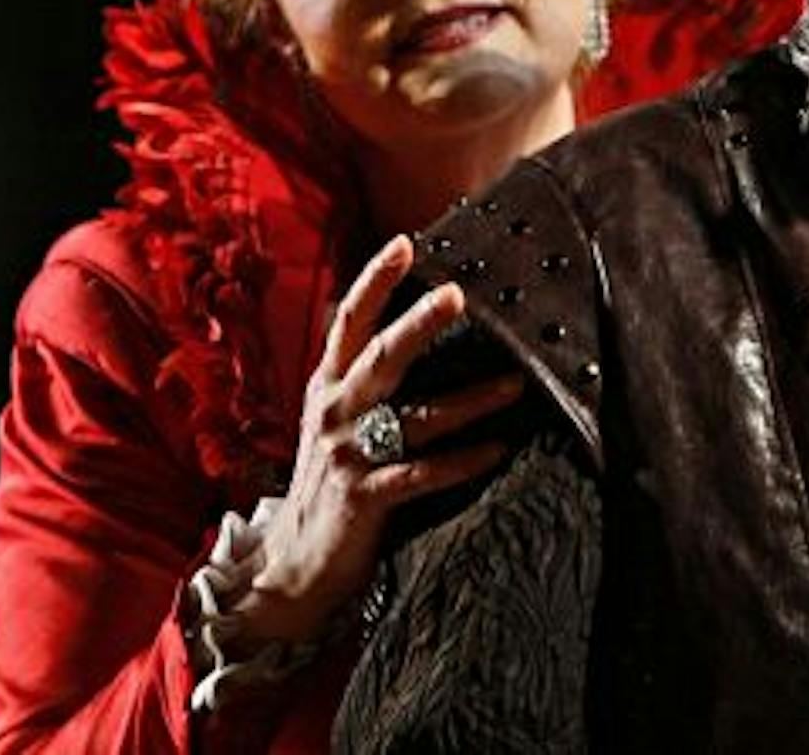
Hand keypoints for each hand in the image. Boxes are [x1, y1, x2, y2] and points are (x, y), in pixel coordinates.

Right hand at [231, 234, 521, 647]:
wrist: (293, 564)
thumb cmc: (328, 482)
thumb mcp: (332, 421)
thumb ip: (362, 379)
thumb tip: (411, 329)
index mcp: (327, 386)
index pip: (349, 322)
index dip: (374, 280)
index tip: (405, 244)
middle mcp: (334, 412)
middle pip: (381, 356)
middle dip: (419, 323)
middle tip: (458, 295)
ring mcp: (347, 455)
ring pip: (416, 416)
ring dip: (471, 399)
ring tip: (516, 384)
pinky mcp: (364, 497)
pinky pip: (421, 474)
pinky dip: (462, 461)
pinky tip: (497, 449)